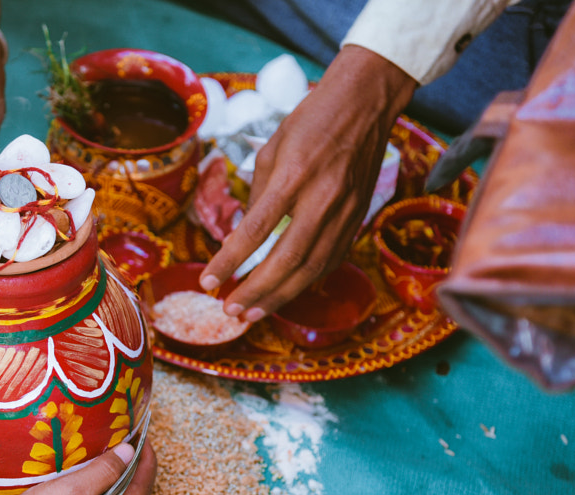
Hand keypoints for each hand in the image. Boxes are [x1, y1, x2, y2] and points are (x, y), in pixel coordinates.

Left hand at [200, 46, 416, 322]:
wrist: (366, 102)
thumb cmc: (311, 121)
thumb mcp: (272, 150)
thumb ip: (258, 196)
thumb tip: (241, 240)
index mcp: (294, 175)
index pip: (256, 229)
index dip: (230, 261)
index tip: (208, 283)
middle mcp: (322, 197)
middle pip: (287, 259)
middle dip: (256, 291)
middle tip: (230, 311)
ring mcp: (346, 210)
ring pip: (312, 268)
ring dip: (279, 296)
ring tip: (252, 313)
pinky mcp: (358, 218)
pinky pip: (331, 259)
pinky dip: (306, 281)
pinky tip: (286, 293)